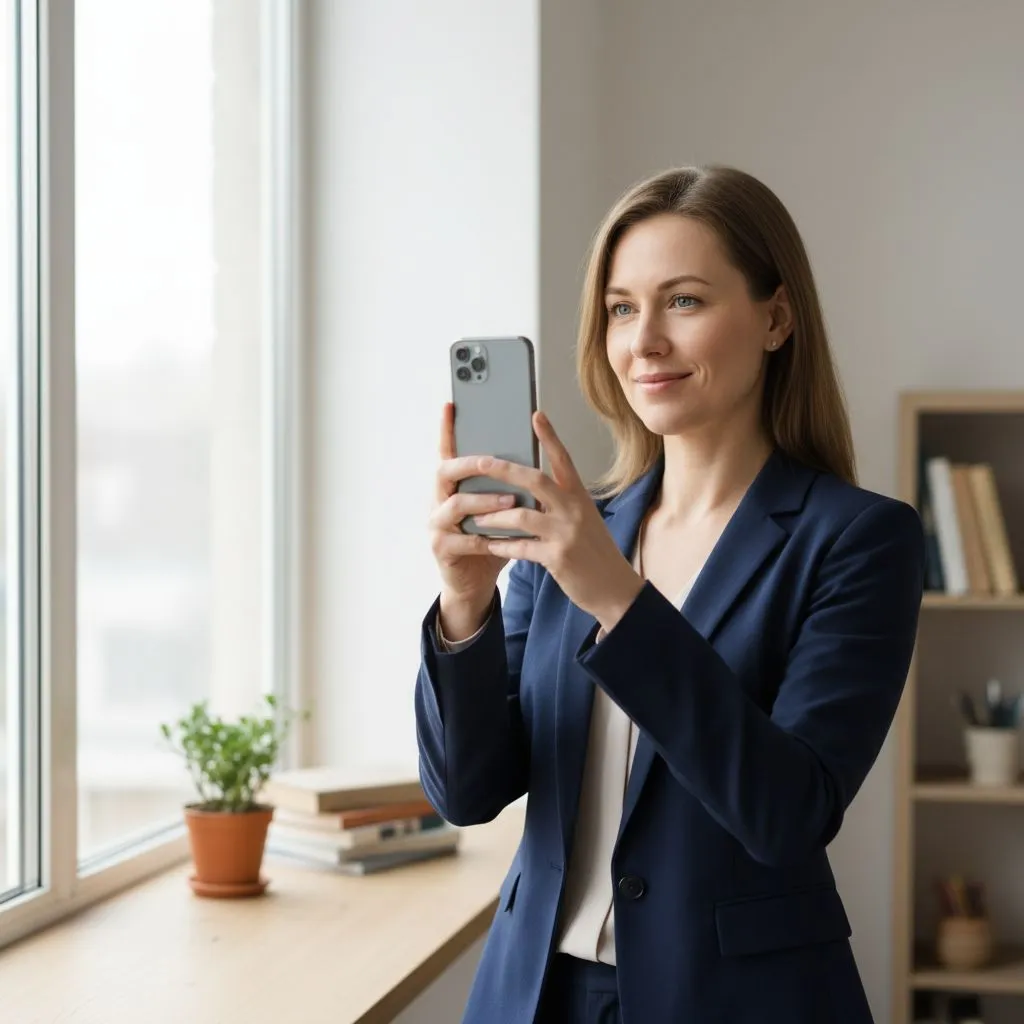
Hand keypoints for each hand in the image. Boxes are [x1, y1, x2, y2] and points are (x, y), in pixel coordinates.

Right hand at [428, 403, 512, 635]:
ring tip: (510, 500)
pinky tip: (502, 538)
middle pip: (445, 471)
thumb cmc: (491, 539)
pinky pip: (463, 539)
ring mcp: (436, 524)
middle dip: (468, 464)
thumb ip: (509, 485)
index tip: (451, 404)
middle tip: (490, 460)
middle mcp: (439, 500)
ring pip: (455, 504)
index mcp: (454, 485)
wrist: (476, 582)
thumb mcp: (502, 508)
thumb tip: (536, 454)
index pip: (447, 451)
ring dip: (484, 501)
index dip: (447, 429)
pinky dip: (485, 537)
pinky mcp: (441, 549)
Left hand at [470, 411, 644, 631]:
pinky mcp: (558, 557)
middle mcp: (574, 510)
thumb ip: (561, 504)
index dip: (550, 437)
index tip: (536, 415)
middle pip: (534, 480)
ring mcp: (566, 533)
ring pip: (521, 515)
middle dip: (503, 470)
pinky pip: (521, 548)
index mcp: (580, 497)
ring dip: (494, 516)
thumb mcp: (584, 520)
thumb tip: (530, 490)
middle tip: (478, 462)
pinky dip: (502, 546)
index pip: (564, 460)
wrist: (615, 589)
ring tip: (475, 518)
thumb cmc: (595, 553)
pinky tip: (488, 546)